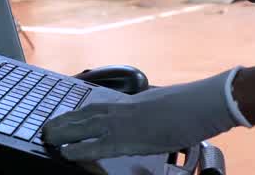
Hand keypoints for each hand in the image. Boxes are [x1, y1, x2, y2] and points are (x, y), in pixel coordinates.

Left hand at [42, 69, 247, 162]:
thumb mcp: (167, 106)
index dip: (80, 113)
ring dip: (64, 131)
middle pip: (87, 114)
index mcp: (135, 102)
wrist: (207, 102)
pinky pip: (98, 145)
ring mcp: (127, 122)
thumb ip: (152, 112)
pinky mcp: (132, 138)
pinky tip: (66, 153)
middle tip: (46, 128)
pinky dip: (80, 149)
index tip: (65, 117)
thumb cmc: (194, 105)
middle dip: (65, 121)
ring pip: (86, 126)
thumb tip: (148, 117)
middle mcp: (126, 109)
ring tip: (48, 136)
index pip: (100, 107)